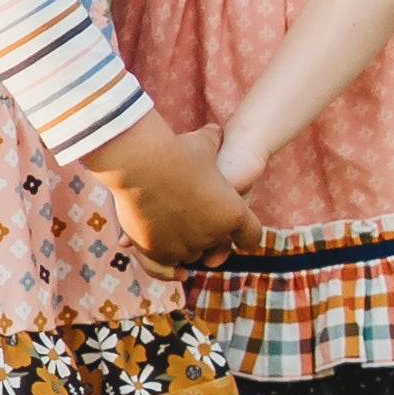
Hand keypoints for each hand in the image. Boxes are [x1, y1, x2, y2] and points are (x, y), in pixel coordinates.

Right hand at [88, 113, 264, 267]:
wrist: (142, 164)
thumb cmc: (175, 151)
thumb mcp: (201, 144)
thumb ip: (212, 141)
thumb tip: (215, 129)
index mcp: (233, 213)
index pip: (251, 236)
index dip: (244, 236)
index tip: (237, 237)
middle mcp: (213, 235)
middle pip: (214, 245)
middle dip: (206, 236)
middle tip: (192, 221)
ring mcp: (186, 246)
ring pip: (188, 254)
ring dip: (183, 244)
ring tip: (170, 227)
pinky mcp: (159, 252)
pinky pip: (163, 264)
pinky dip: (162, 257)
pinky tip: (158, 250)